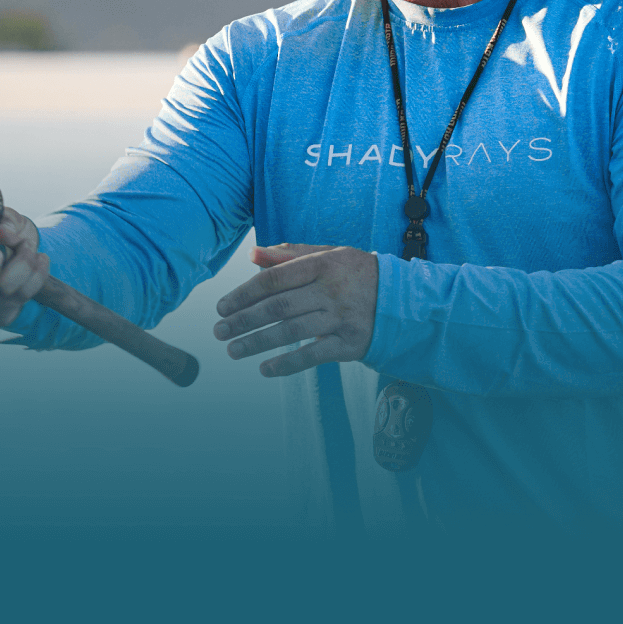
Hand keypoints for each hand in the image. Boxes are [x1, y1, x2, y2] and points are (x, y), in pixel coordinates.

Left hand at [213, 243, 377, 377]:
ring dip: (257, 343)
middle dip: (243, 320)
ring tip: (233, 350)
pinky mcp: (350, 344)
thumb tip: (252, 254)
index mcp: (322, 264)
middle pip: (278, 307)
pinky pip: (313, 356)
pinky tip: (265, 369)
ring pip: (290, 332)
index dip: (243, 294)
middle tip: (219, 331)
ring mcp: (341, 318)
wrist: (403, 300)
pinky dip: (287, 364)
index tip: (221, 307)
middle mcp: (330, 290)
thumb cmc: (356, 274)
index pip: (274, 279)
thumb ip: (289, 254)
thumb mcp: (328, 255)